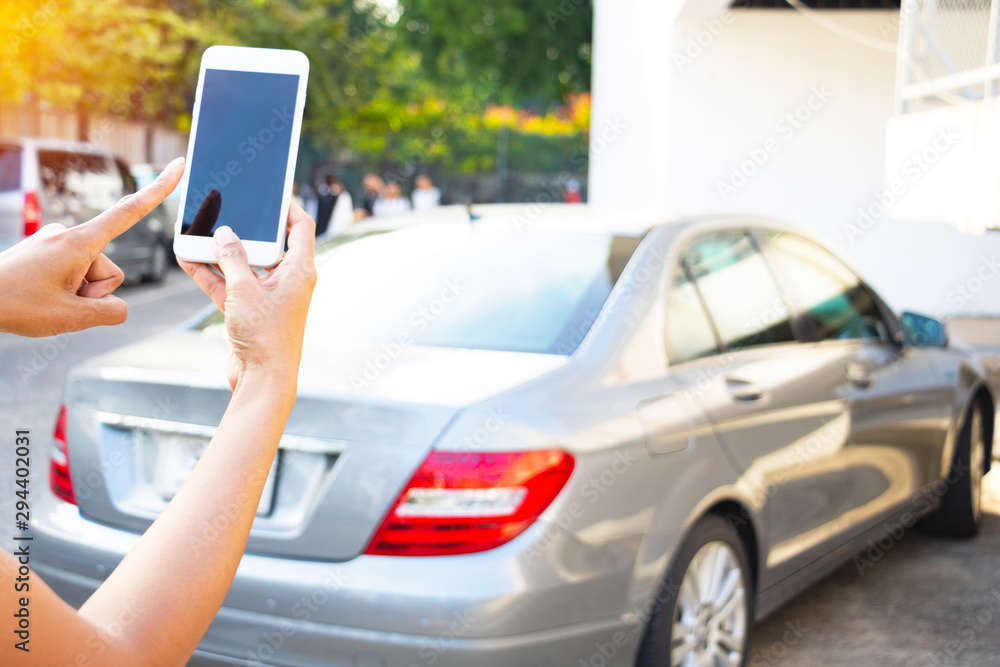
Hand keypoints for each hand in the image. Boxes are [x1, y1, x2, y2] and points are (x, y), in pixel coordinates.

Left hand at [0, 157, 184, 336]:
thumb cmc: (14, 305)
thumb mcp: (72, 318)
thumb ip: (112, 312)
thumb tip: (118, 306)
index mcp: (80, 243)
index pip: (130, 211)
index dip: (160, 189)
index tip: (179, 165)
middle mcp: (69, 235)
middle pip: (110, 272)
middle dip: (94, 293)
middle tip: (58, 304)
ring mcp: (56, 242)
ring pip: (92, 276)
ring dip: (77, 295)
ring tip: (45, 302)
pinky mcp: (46, 251)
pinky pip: (74, 274)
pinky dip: (65, 291)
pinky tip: (40, 296)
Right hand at [179, 203, 316, 390]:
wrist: (262, 379)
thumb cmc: (266, 336)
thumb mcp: (244, 289)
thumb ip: (232, 257)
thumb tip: (223, 233)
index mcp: (300, 270)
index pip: (301, 227)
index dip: (288, 207)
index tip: (270, 192)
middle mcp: (288, 280)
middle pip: (267, 244)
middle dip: (243, 228)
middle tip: (224, 206)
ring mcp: (268, 295)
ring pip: (243, 264)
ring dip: (220, 251)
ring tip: (198, 230)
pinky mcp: (250, 310)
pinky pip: (229, 284)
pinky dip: (211, 273)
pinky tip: (188, 257)